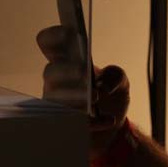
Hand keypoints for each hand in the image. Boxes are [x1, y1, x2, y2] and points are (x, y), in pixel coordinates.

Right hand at [36, 25, 129, 159]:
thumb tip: (102, 86)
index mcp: (67, 63)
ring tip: (96, 97)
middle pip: (50, 72)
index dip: (53, 36)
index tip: (69, 34)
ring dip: (74, 96)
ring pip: (54, 98)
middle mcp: (57, 82)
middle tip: (84, 74)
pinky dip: (93, 121)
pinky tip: (109, 120)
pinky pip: (71, 122)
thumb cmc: (111, 98)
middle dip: (66, 71)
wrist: (115, 132)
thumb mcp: (120, 81)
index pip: (47, 44)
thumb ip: (115, 75)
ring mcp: (57, 104)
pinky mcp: (64, 125)